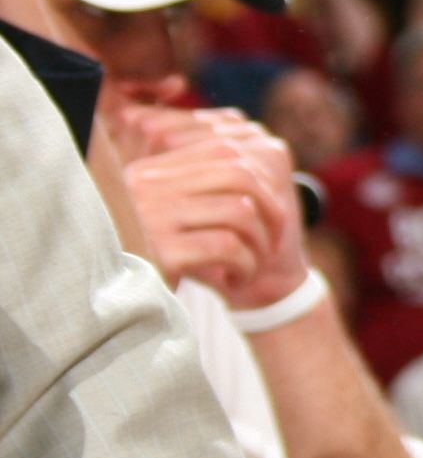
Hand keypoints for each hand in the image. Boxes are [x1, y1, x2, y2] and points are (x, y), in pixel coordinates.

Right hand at [116, 104, 308, 304]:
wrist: (114, 314)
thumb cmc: (155, 260)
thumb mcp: (170, 215)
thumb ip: (199, 182)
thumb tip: (253, 143)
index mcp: (148, 172)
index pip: (222, 149)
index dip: (262, 178)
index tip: (272, 207)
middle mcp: (145, 188)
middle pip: (239, 173)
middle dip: (271, 207)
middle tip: (273, 237)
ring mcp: (150, 219)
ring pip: (240, 211)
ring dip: (259, 242)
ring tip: (252, 262)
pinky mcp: (160, 253)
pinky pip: (227, 246)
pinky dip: (245, 264)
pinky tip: (238, 279)